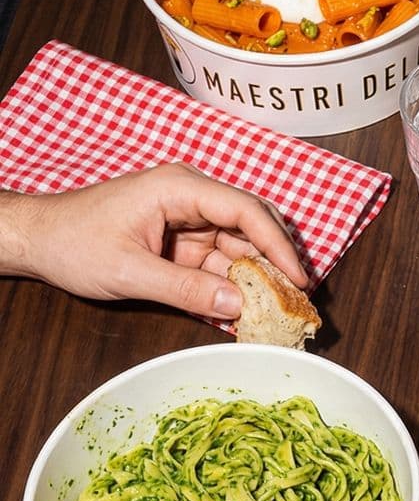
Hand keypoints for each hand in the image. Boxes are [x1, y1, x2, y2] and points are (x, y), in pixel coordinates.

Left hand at [0, 164, 308, 320]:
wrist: (37, 240)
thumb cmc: (73, 242)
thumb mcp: (128, 271)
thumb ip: (185, 289)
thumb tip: (238, 305)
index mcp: (179, 189)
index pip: (246, 210)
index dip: (278, 244)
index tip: (298, 277)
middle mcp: (190, 199)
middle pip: (251, 226)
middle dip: (277, 261)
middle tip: (298, 298)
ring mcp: (187, 222)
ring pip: (239, 248)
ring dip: (257, 278)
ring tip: (277, 311)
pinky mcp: (181, 245)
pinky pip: (219, 265)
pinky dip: (233, 287)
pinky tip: (246, 311)